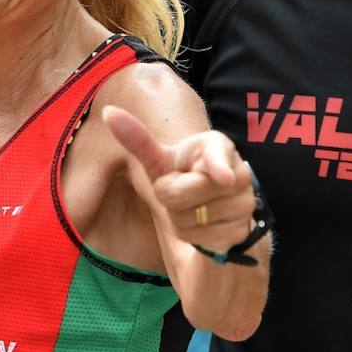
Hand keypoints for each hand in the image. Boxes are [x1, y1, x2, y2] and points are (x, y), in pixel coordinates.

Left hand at [103, 106, 256, 253]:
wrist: (207, 204)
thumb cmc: (180, 172)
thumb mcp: (160, 158)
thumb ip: (138, 139)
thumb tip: (108, 112)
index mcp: (218, 146)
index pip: (217, 156)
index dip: (218, 167)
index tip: (223, 178)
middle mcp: (240, 173)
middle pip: (181, 195)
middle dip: (168, 197)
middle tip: (180, 188)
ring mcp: (244, 203)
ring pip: (189, 220)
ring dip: (179, 218)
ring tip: (192, 206)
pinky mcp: (240, 230)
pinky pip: (199, 239)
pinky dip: (191, 235)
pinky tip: (201, 224)